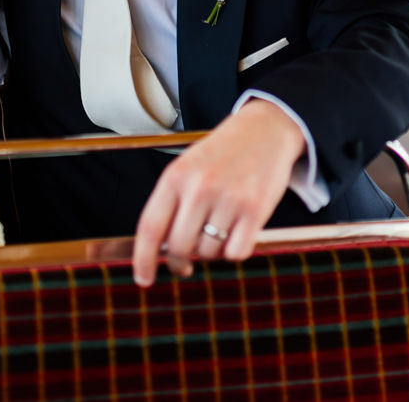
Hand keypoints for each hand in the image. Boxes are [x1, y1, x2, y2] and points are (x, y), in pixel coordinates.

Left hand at [132, 99, 304, 285]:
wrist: (265, 129)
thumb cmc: (223, 153)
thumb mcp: (188, 167)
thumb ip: (172, 203)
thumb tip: (160, 251)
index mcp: (176, 176)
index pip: (151, 227)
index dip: (143, 259)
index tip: (144, 279)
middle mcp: (199, 187)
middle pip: (179, 247)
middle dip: (180, 262)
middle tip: (185, 263)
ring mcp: (228, 198)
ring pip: (208, 252)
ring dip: (211, 251)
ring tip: (219, 229)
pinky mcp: (256, 209)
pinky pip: (236, 253)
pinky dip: (235, 250)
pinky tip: (237, 232)